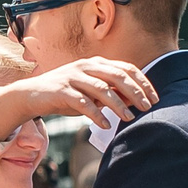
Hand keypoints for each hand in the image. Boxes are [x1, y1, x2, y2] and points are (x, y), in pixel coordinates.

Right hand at [0, 59, 157, 135]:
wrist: (32, 95)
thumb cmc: (66, 94)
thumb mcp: (91, 93)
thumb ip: (112, 93)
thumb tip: (136, 101)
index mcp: (96, 63)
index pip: (126, 68)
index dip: (142, 82)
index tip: (154, 98)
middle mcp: (86, 66)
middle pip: (117, 76)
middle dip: (135, 92)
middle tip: (147, 108)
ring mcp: (73, 77)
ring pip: (101, 89)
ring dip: (118, 104)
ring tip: (129, 118)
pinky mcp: (61, 90)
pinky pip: (82, 102)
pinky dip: (95, 114)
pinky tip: (105, 125)